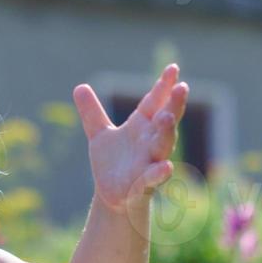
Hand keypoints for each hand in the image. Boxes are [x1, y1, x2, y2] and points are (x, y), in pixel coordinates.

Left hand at [72, 64, 188, 212]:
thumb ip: (91, 112)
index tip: (173, 68)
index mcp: (142, 126)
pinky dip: (159, 172)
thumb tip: (79, 87)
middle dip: (174, 105)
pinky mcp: (143, 184)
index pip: (155, 102)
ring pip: (163, 145)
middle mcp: (151, 141)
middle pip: (166, 120)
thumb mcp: (99, 134)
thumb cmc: (113, 162)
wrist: (111, 194)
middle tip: (182, 87)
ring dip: (166, 132)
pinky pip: (153, 177)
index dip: (164, 86)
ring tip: (167, 117)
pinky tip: (166, 167)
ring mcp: (150, 162)